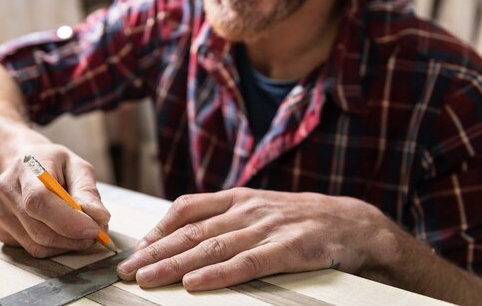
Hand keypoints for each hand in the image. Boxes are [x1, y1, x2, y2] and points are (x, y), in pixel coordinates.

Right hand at [0, 143, 109, 257]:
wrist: (21, 164)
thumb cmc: (53, 164)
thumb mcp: (77, 166)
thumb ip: (88, 191)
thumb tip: (100, 218)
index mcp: (26, 167)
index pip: (40, 200)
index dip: (68, 220)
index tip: (94, 229)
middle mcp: (7, 191)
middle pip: (39, 229)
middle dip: (73, 238)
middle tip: (96, 234)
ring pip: (36, 245)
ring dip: (66, 245)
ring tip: (81, 231)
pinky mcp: (0, 230)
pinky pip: (31, 248)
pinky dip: (53, 246)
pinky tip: (61, 231)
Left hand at [117, 187, 395, 290]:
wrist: (353, 222)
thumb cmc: (301, 218)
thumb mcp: (260, 208)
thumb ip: (226, 217)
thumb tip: (187, 235)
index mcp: (238, 198)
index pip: (187, 209)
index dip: (158, 229)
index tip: (136, 248)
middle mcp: (247, 210)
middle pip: (192, 231)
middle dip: (156, 251)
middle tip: (128, 269)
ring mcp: (268, 227)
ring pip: (212, 247)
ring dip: (175, 264)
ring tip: (148, 278)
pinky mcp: (290, 248)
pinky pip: (247, 263)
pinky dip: (218, 273)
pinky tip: (195, 283)